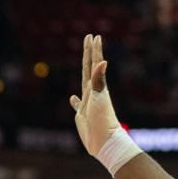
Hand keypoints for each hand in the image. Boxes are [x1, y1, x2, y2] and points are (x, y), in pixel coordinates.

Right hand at [68, 34, 118, 154]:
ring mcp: (88, 103)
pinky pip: (77, 104)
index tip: (93, 36)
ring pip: (84, 83)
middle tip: (90, 39)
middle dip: (89, 54)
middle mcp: (92, 92)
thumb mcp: (99, 98)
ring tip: (84, 64)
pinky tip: (72, 98)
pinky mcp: (83, 115)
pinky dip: (75, 100)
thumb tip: (103, 61)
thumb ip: (99, 80)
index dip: (93, 50)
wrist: (105, 142)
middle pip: (90, 68)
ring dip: (84, 72)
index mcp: (96, 87)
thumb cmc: (103, 120)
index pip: (94, 64)